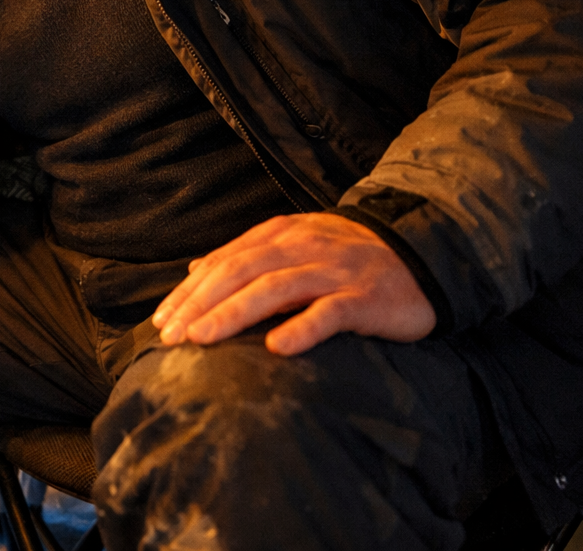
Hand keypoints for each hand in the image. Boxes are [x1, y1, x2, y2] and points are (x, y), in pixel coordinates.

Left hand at [151, 213, 435, 355]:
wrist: (421, 255)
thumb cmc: (347, 258)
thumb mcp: (294, 246)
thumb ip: (246, 256)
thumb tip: (194, 270)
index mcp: (282, 234)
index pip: (225, 262)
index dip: (190, 291)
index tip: (161, 321)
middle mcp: (303, 247)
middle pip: (241, 272)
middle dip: (201, 304)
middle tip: (170, 335)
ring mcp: (334, 271)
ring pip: (276, 288)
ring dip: (234, 313)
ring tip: (202, 338)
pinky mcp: (365, 297)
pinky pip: (331, 312)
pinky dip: (303, 328)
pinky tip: (277, 347)